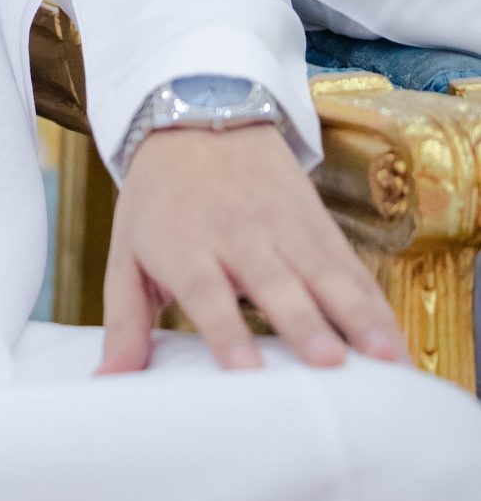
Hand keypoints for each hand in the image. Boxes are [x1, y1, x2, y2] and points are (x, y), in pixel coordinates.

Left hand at [96, 123, 408, 373]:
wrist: (198, 116)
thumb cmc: (158, 202)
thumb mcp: (126, 254)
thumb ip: (123, 323)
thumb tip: (106, 384)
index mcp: (184, 244)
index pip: (205, 290)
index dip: (226, 328)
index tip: (247, 369)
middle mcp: (237, 234)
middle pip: (274, 282)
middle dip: (303, 322)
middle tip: (328, 362)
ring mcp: (283, 226)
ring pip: (324, 273)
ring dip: (355, 314)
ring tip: (384, 356)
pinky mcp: (316, 223)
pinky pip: (350, 267)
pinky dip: (374, 303)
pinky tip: (394, 339)